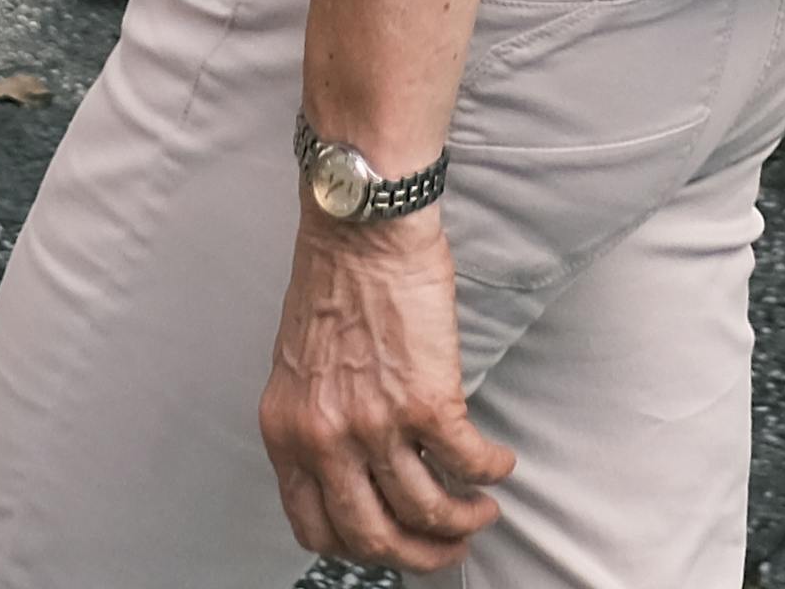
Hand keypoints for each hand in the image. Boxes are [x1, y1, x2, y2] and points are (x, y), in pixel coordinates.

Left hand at [260, 208, 511, 568]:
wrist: (361, 228)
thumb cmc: (332, 283)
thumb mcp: (298, 370)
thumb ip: (315, 425)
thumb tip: (352, 472)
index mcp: (286, 433)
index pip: (314, 529)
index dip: (358, 549)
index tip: (389, 544)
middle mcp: (324, 437)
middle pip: (373, 537)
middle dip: (419, 555)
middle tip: (446, 549)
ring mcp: (375, 422)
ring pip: (426, 511)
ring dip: (463, 522)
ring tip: (480, 512)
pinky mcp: (426, 400)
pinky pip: (467, 463)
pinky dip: (490, 473)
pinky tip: (498, 465)